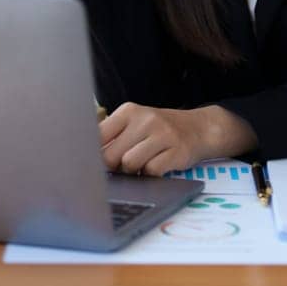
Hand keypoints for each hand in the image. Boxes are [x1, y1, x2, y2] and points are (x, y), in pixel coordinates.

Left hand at [99, 102, 256, 176]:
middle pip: (111, 155)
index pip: (97, 136)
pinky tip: (156, 167)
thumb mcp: (136, 123)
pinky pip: (151, 171)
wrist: (199, 128)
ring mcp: (162, 134)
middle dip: (113, 167)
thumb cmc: (159, 130)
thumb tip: (87, 160)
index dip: (93, 155)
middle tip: (122, 166)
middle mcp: (144, 119)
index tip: (93, 164)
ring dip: (132, 172)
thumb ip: (113, 137)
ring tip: (140, 166)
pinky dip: (150, 175)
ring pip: (129, 164)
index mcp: (128, 111)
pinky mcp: (176, 151)